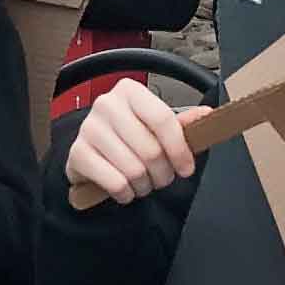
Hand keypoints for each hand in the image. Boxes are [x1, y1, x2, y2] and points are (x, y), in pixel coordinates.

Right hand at [65, 75, 195, 206]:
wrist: (91, 151)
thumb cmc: (127, 137)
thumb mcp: (155, 126)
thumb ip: (181, 123)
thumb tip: (207, 114)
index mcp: (129, 91)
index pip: (162, 119)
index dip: (179, 149)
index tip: (186, 168)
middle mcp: (106, 104)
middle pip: (150, 150)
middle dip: (163, 173)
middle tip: (162, 178)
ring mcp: (89, 128)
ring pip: (134, 170)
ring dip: (145, 185)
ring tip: (144, 183)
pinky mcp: (77, 153)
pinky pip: (115, 182)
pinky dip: (126, 193)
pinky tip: (126, 188)